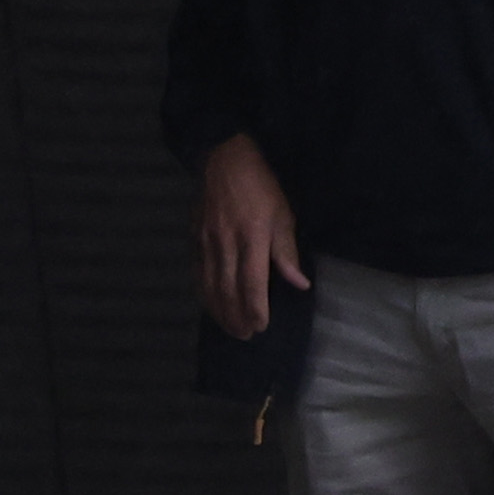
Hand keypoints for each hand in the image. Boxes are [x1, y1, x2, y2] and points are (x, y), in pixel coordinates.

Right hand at [198, 134, 308, 338]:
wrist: (224, 158)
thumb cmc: (261, 186)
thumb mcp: (283, 214)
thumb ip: (287, 252)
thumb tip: (299, 284)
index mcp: (252, 237)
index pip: (252, 282)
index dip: (255, 308)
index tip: (261, 326)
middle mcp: (226, 243)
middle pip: (228, 289)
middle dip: (236, 316)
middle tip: (245, 336)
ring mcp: (206, 241)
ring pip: (209, 285)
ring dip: (218, 311)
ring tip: (229, 328)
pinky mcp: (194, 238)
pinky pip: (197, 272)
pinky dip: (203, 293)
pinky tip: (210, 305)